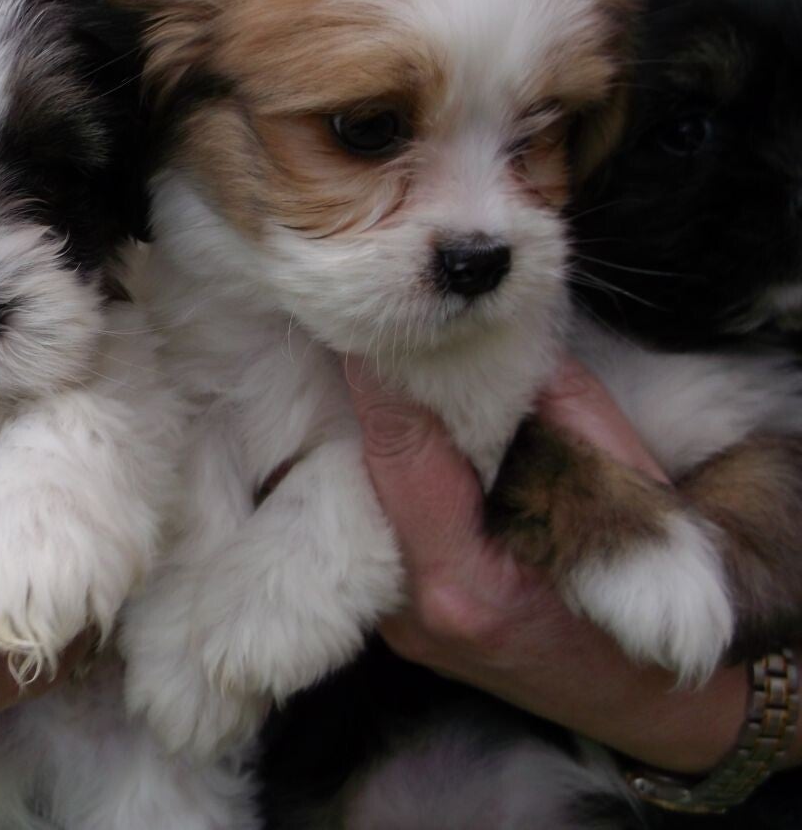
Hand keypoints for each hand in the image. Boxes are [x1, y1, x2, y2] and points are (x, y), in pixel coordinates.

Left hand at [346, 356, 796, 773]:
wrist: (648, 690)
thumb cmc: (651, 589)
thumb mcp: (618, 483)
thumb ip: (550, 404)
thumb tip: (492, 338)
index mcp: (467, 583)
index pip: (401, 458)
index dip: (380, 384)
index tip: (367, 326)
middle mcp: (417, 611)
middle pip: (367, 478)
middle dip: (371, 404)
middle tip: (372, 335)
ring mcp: (398, 625)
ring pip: (364, 502)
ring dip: (375, 439)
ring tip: (385, 375)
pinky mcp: (396, 621)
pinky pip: (377, 529)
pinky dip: (390, 480)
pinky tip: (403, 441)